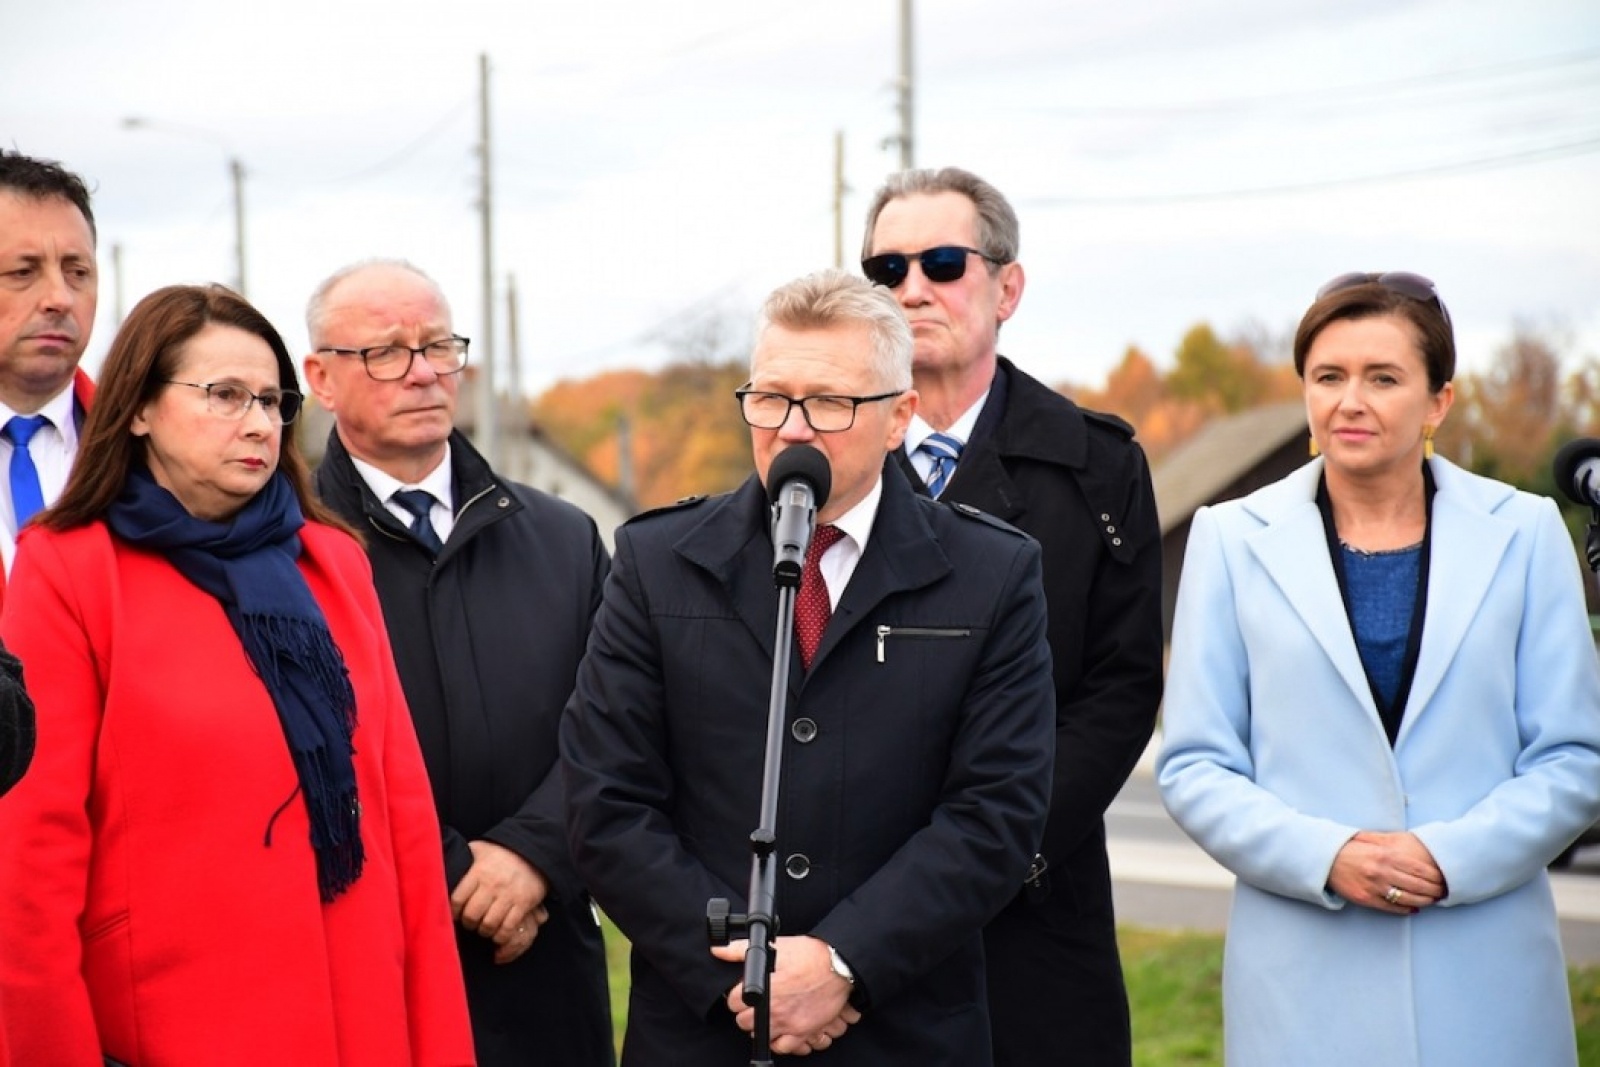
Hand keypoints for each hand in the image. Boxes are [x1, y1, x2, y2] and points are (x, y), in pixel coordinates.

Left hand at [450, 840, 549, 963]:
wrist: (534, 851)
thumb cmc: (501, 852)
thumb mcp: (480, 849)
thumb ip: (463, 857)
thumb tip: (438, 859)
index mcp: (479, 872)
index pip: (457, 899)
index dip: (452, 912)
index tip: (454, 915)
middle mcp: (492, 884)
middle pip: (472, 915)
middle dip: (468, 924)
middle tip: (470, 923)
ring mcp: (508, 895)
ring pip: (489, 924)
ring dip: (484, 931)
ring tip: (483, 928)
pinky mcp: (523, 904)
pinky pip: (508, 927)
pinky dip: (501, 936)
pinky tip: (497, 933)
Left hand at [712, 936, 861, 1053]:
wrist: (837, 966)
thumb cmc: (809, 955)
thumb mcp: (774, 946)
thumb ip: (741, 950)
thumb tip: (719, 951)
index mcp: (763, 989)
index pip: (732, 1002)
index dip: (736, 995)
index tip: (743, 992)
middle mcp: (773, 1010)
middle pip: (743, 1022)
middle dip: (745, 1012)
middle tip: (755, 1002)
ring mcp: (788, 1023)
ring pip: (760, 1035)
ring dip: (760, 1026)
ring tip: (767, 1014)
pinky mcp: (803, 1031)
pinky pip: (783, 1047)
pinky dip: (778, 1041)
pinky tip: (779, 1030)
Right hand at [1328, 830, 1446, 913]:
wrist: (1324, 860)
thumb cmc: (1349, 848)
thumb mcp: (1369, 838)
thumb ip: (1389, 840)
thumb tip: (1410, 840)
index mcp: (1385, 855)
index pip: (1419, 869)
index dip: (1435, 876)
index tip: (1444, 878)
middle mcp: (1381, 872)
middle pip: (1417, 885)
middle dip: (1434, 890)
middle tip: (1443, 892)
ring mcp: (1374, 887)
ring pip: (1408, 898)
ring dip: (1424, 901)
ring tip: (1432, 900)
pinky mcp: (1366, 899)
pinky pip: (1392, 907)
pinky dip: (1406, 909)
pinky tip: (1415, 908)